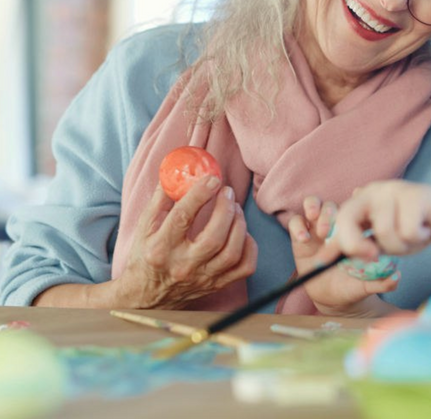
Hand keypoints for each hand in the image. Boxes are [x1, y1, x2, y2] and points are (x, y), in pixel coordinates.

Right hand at [115, 176, 257, 308]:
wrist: (146, 298)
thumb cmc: (146, 255)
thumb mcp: (145, 226)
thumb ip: (162, 197)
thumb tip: (177, 168)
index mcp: (160, 249)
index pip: (182, 218)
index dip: (199, 195)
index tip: (212, 178)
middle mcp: (182, 266)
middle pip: (214, 238)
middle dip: (225, 209)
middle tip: (227, 191)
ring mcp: (202, 278)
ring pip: (232, 252)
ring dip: (239, 224)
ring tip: (234, 207)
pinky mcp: (217, 285)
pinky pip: (245, 267)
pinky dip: (250, 246)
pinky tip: (241, 232)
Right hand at [288, 196, 399, 316]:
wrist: (334, 299)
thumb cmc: (354, 284)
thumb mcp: (368, 283)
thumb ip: (382, 280)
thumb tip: (396, 277)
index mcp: (355, 229)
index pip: (354, 206)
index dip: (355, 199)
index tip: (355, 205)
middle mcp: (336, 226)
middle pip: (333, 203)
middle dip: (331, 211)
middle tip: (331, 230)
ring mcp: (317, 229)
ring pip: (313, 204)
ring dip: (315, 209)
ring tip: (320, 231)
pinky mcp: (300, 238)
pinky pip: (295, 222)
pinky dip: (298, 226)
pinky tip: (304, 239)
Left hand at [331, 181, 430, 259]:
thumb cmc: (413, 228)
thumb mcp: (380, 240)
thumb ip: (355, 246)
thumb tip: (321, 260)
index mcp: (363, 199)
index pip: (340, 219)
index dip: (337, 242)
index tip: (336, 261)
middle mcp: (375, 190)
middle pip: (349, 219)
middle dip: (357, 245)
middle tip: (374, 255)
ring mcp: (395, 190)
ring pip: (385, 232)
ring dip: (401, 245)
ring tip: (412, 237)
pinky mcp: (417, 195)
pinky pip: (408, 230)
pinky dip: (418, 238)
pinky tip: (425, 229)